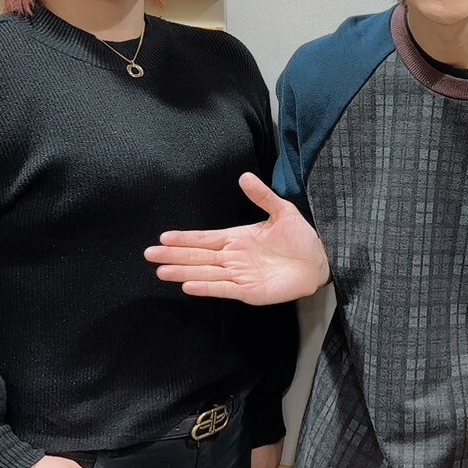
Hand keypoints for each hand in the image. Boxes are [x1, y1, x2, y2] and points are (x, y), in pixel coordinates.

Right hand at [146, 173, 329, 303]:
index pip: (204, 239)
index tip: (164, 238)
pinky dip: (206, 287)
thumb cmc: (300, 237)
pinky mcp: (249, 292)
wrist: (319, 261)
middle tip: (149, 255)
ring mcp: (239, 275)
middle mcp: (233, 257)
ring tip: (162, 271)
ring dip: (183, 272)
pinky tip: (188, 285)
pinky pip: (223, 289)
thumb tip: (244, 176)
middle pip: (198, 256)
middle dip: (174, 256)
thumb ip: (262, 196)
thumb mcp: (282, 211)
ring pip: (205, 273)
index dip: (185, 239)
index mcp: (237, 238)